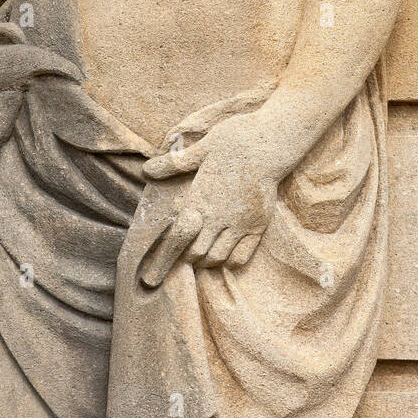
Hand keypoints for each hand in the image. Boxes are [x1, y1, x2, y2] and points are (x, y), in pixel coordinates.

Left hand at [139, 109, 286, 286]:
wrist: (271, 142)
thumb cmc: (233, 141)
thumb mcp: (201, 148)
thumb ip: (174, 164)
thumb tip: (147, 170)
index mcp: (201, 198)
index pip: (178, 236)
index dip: (164, 258)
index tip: (152, 276)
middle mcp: (219, 216)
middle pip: (196, 253)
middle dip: (185, 257)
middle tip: (182, 254)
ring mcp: (240, 223)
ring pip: (217, 258)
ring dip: (206, 260)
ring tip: (201, 253)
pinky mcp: (258, 225)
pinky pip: (242, 257)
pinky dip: (230, 261)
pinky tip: (224, 253)